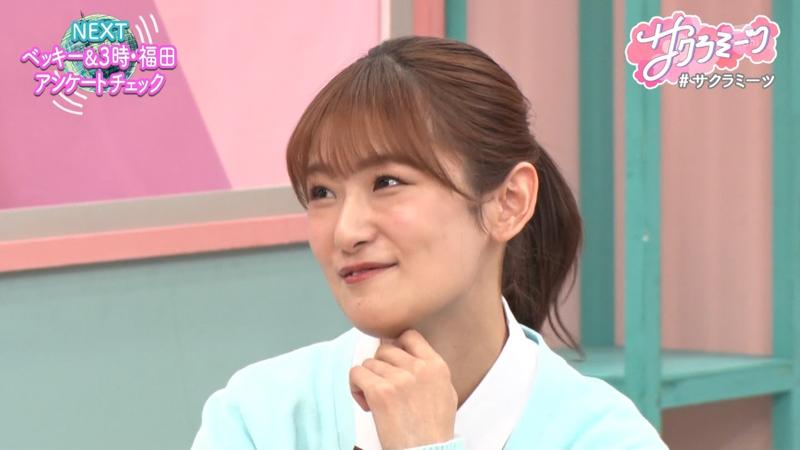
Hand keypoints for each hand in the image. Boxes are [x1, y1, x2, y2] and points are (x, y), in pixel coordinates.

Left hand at [349, 328, 457, 449]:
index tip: (392, 361)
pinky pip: (356, 373)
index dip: (396, 345)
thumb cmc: (434, 429)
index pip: (409, 335)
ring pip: (369, 363)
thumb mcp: (445, 391)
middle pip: (385, 349)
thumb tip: (408, 353)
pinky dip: (356, 387)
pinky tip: (366, 402)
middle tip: (384, 387)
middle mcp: (418, 367)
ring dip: (368, 380)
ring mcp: (399, 378)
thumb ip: (429, 369)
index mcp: (436, 365)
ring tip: (376, 400)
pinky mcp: (380, 391)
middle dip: (380, 366)